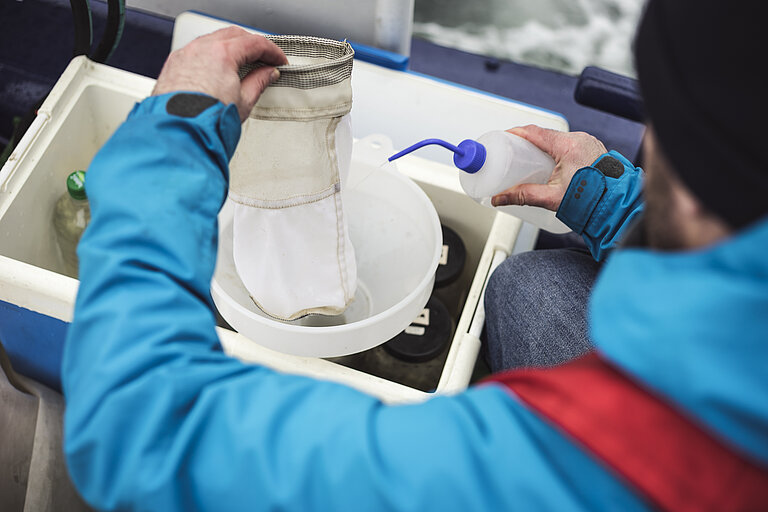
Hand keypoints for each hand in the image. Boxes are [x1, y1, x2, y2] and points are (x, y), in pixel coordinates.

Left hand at [152, 27, 287, 120]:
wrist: (179, 133)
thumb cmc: (206, 120)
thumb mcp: (243, 102)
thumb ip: (259, 82)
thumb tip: (268, 74)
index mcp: (222, 53)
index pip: (254, 43)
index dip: (272, 51)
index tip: (279, 60)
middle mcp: (201, 48)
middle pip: (233, 35)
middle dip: (251, 44)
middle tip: (264, 59)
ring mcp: (185, 54)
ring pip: (213, 39)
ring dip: (230, 47)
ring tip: (242, 64)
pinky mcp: (174, 64)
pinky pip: (196, 50)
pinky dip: (211, 54)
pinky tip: (218, 68)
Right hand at [491, 125, 606, 210]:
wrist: (615, 206)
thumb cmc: (591, 200)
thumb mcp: (551, 198)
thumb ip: (523, 196)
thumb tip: (499, 198)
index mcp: (568, 146)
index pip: (535, 132)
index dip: (516, 133)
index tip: (504, 137)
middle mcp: (580, 140)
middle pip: (545, 134)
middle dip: (528, 141)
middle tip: (513, 152)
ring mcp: (588, 143)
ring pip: (558, 139)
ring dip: (543, 145)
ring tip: (530, 158)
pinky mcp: (593, 149)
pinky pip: (569, 143)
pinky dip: (556, 150)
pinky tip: (550, 162)